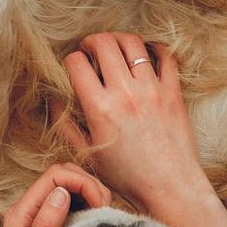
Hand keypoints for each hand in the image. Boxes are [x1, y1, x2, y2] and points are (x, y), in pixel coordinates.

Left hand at [0, 164, 110, 226]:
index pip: (55, 175)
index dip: (83, 182)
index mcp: (20, 214)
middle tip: (105, 211)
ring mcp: (37, 218)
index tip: (101, 206)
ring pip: (68, 188)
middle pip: (63, 175)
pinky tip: (96, 225)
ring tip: (103, 217)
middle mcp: (27, 210)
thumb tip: (61, 193)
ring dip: (90, 195)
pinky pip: (70, 206)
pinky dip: (87, 208)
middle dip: (89, 184)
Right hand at [57, 32, 226, 226]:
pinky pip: (166, 56)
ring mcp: (152, 89)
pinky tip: (146, 54)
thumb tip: (53, 101)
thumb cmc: (127, 177)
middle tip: (90, 48)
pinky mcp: (173, 91)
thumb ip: (66, 126)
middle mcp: (125, 93)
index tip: (74, 66)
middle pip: (104, 43)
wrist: (170, 187)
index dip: (71, 60)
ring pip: (133, 43)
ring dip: (119, 39)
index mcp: (100, 109)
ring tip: (114, 47)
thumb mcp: (88, 155)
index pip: (77, 63)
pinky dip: (155, 49)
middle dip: (91, 41)